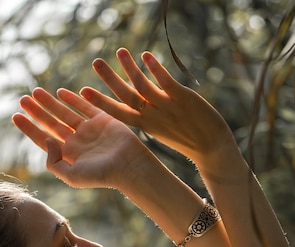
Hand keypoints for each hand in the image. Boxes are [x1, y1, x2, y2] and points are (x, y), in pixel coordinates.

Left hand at [13, 87, 146, 188]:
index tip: (15, 116)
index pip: (43, 139)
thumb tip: (46, 139)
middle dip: (36, 112)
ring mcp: (89, 130)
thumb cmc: (101, 175)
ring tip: (35, 92)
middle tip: (22, 99)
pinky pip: (84, 107)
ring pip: (64, 113)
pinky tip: (60, 92)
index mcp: (68, 156)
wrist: (129, 166)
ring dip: (50, 102)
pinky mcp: (102, 119)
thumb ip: (54, 162)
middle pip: (51, 124)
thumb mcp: (71, 176)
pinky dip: (73, 99)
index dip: (29, 128)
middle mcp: (76, 142)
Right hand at [80, 48, 234, 166]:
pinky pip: (165, 82)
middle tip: (95, 62)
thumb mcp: (162, 129)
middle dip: (109, 80)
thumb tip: (137, 102)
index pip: (117, 113)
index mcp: (145, 125)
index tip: (83, 91)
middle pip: (125, 97)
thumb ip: (148, 115)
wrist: (211, 147)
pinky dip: (155, 68)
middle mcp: (152, 116)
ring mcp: (167, 107)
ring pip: (143, 87)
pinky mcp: (182, 99)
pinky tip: (146, 56)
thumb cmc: (187, 138)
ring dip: (130, 69)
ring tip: (119, 52)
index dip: (100, 102)